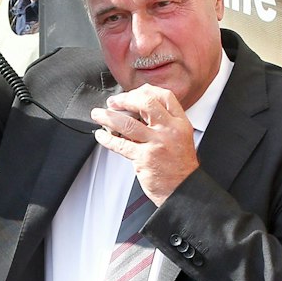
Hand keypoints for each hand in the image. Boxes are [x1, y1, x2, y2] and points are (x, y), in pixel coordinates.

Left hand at [89, 85, 199, 205]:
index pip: (164, 96)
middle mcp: (169, 130)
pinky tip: (101, 135)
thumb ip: (164, 122)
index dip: (145, 91)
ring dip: (108, 117)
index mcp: (180, 123)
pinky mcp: (144, 158)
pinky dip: (107, 138)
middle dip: (125, 99)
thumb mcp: (180, 137)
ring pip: (128, 123)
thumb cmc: (179, 165)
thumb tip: (138, 107)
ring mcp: (157, 144)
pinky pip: (120, 145)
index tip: (131, 94)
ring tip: (98, 114)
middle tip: (113, 102)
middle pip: (145, 103)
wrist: (183, 189)